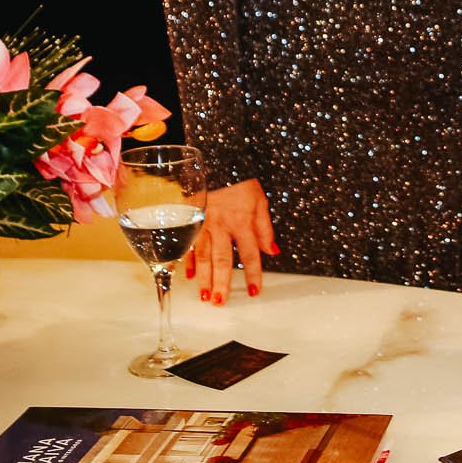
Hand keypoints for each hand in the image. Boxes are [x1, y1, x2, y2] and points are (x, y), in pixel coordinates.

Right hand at [186, 178, 274, 305]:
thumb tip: (272, 251)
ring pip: (203, 255)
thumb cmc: (241, 180)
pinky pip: (189, 244)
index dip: (252, 274)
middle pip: (222, 259)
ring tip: (204, 296)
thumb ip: (265, 228)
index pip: (249, 254)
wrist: (217, 160)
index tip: (252, 292)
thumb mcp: (260, 200)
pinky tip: (189, 276)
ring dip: (204, 277)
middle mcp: (222, 226)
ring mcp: (204, 223)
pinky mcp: (191, 220)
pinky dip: (188, 261)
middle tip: (220, 302)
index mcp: (242, 221)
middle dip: (221, 282)